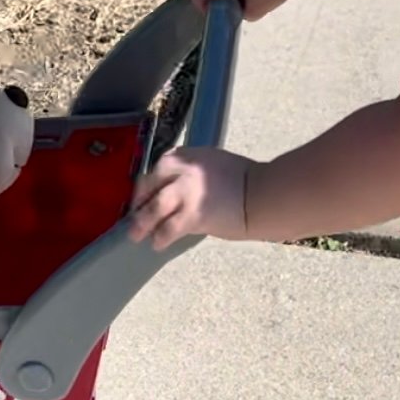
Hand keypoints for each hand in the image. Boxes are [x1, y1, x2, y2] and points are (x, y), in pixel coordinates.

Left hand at [129, 148, 250, 249]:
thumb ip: (194, 171)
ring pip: (154, 208)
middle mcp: (184, 170)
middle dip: (139, 202)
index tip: (145, 195)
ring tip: (137, 235)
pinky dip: (160, 237)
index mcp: (191, 155)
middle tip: (134, 216)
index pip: (161, 167)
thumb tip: (177, 187)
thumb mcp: (216, 162)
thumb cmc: (248, 181)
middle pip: (151, 184)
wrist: (264, 195)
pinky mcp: (192, 215)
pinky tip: (157, 244)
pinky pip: (168, 228)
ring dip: (142, 223)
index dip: (149, 184)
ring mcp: (186, 192)